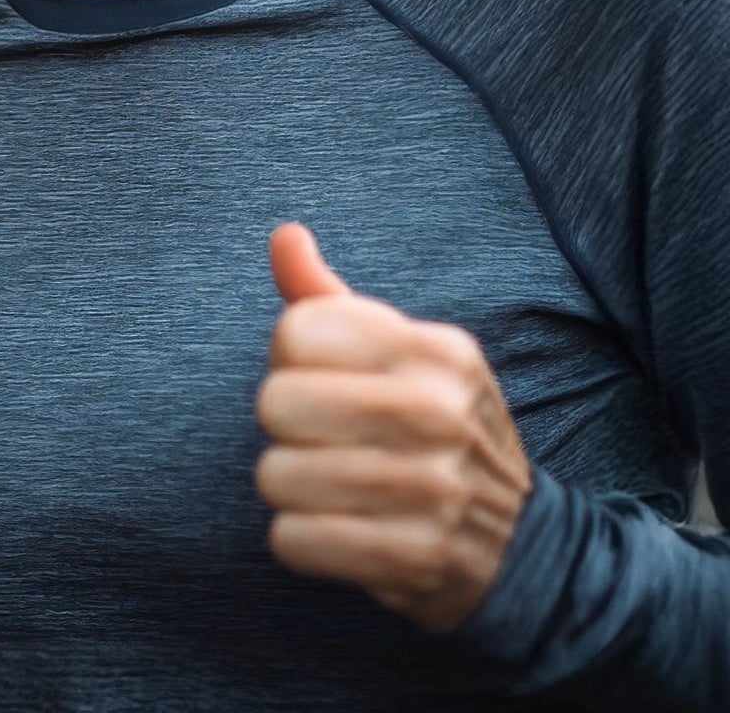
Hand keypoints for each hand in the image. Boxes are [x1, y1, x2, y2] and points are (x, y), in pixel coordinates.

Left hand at [256, 223, 530, 631]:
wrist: (520, 547)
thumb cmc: (431, 427)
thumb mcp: (399, 353)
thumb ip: (328, 297)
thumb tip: (284, 233)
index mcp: (437, 349)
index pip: (295, 330)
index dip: (290, 359)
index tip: (327, 379)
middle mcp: (440, 412)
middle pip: (276, 402)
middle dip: (284, 425)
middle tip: (326, 438)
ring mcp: (434, 490)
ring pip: (275, 474)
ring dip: (289, 486)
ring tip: (334, 487)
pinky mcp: (415, 560)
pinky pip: (292, 540)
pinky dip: (300, 540)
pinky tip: (341, 531)